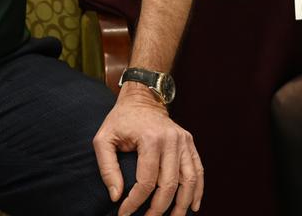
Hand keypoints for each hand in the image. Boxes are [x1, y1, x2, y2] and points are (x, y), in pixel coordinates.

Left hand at [93, 84, 203, 215]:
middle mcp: (171, 140)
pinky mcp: (189, 143)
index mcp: (150, 139)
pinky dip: (197, 191)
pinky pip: (198, 171)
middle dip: (158, 209)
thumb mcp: (103, 139)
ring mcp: (183, 141)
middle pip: (169, 185)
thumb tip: (116, 196)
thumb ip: (107, 168)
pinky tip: (193, 206)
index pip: (146, 181)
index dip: (135, 202)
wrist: (143, 97)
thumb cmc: (121, 120)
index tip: (125, 214)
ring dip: (182, 205)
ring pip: (189, 181)